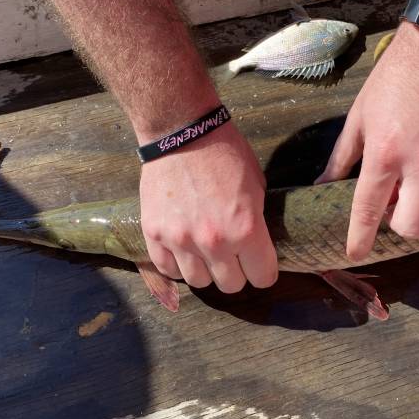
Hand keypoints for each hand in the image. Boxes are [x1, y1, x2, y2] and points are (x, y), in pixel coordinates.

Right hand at [139, 121, 277, 292]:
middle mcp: (214, 243)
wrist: (181, 132)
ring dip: (205, 270)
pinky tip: (183, 248)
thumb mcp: (257, 186)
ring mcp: (180, 240)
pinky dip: (177, 263)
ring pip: (198, 282)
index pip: (263, 278)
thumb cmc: (225, 154)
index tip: (259, 263)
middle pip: (230, 285)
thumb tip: (256, 245)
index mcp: (245, 230)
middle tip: (232, 255)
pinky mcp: (155, 234)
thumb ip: (255, 222)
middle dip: (236, 272)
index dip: (264, 271)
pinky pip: (168, 269)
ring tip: (205, 251)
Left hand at [316, 22, 418, 261]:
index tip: (356, 253)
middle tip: (394, 203)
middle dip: (400, 224)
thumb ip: (342, 157)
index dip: (360, 239)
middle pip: (412, 227)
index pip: (368, 211)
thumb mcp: (360, 116)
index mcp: (385, 153)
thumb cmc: (396, 79)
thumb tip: (322, 187)